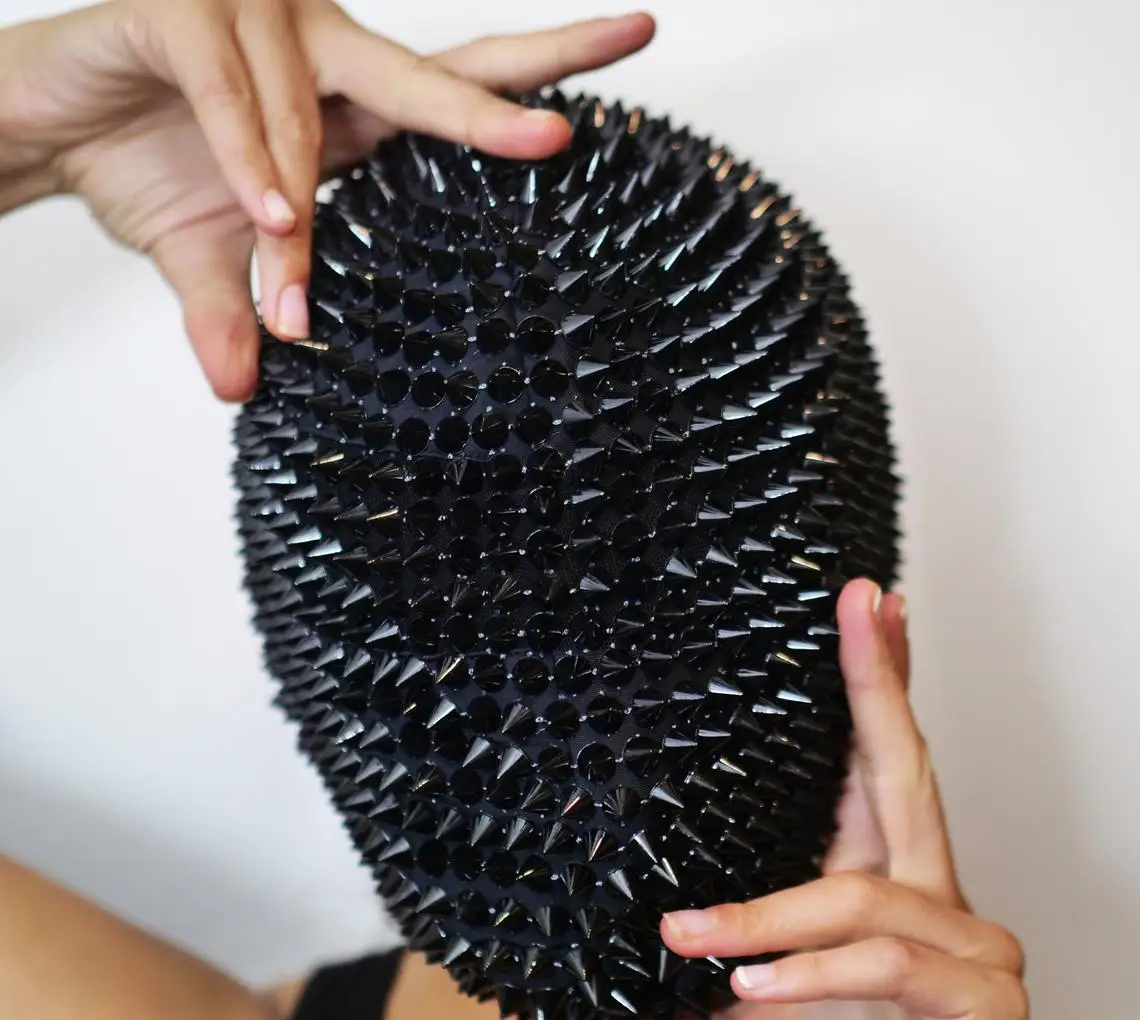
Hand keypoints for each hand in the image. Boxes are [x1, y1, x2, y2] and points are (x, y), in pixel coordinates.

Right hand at [0, 1, 654, 398]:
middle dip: (508, 94)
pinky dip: (244, 149)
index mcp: (346, 105)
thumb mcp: (211, 256)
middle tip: (584, 106)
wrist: (43, 123)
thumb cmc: (146, 169)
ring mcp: (250, 22)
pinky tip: (261, 207)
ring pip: (307, 109)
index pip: (454, 84)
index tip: (632, 48)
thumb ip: (243, 308)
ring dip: (298, 193)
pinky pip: (227, 86)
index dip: (535, 76)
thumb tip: (241, 394)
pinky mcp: (174, 12)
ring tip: (281, 245)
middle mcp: (316, 52)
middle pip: (429, 69)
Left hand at [587, 579, 1028, 1019]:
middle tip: (857, 600)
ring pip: (863, 890)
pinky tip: (752, 992)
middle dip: (877, 681)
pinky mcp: (985, 1009)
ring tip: (693, 941)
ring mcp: (967, 951)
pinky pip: (887, 961)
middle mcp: (928, 901)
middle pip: (903, 770)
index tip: (854, 608)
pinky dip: (812, 970)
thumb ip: (640, 1012)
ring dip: (769, 913)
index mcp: (866, 886)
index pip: (867, 767)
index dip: (867, 687)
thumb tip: (544, 1003)